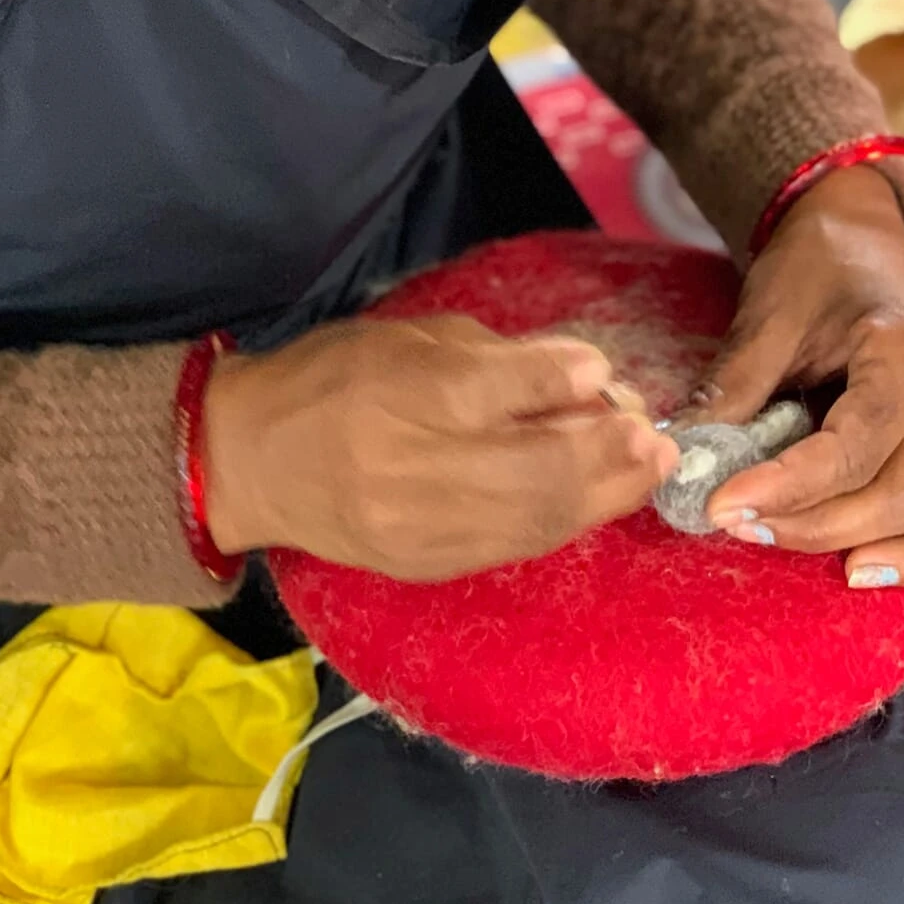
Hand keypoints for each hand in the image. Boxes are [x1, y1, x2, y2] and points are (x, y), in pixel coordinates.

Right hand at [202, 316, 676, 579]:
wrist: (250, 460)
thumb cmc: (332, 379)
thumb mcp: (406, 338)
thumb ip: (493, 356)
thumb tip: (581, 374)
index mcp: (399, 394)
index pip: (498, 391)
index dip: (561, 380)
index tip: (601, 369)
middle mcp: (410, 467)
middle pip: (533, 469)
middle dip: (607, 452)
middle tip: (653, 436)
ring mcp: (418, 527)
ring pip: (533, 519)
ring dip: (603, 495)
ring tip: (646, 469)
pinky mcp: (423, 565)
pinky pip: (512, 547)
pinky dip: (563, 522)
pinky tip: (594, 499)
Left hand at [693, 166, 903, 628]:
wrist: (860, 225)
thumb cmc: (814, 264)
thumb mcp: (768, 315)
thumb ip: (734, 388)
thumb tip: (682, 457)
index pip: (850, 450)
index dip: (784, 489)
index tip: (720, 509)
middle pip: (900, 496)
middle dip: (818, 527)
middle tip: (741, 529)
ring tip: (850, 579)